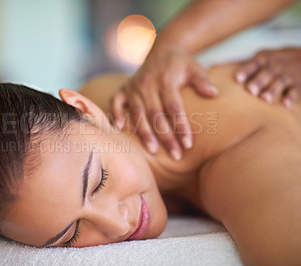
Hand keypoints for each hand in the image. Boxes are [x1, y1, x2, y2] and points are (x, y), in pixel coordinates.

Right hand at [110, 43, 218, 159]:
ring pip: (138, 113)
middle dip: (166, 137)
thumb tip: (214, 94)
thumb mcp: (195, 68)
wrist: (163, 49)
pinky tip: (120, 128)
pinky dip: (116, 114)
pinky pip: (115, 102)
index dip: (181, 126)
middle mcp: (148, 84)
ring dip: (144, 133)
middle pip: (156, 114)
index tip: (188, 145)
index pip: (174, 107)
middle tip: (175, 156)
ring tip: (153, 151)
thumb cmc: (181, 63)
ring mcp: (133, 86)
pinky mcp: (123, 88)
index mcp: (166, 79)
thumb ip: (203, 81)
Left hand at [236, 48, 300, 107]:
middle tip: (250, 91)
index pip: (255, 63)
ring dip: (273, 90)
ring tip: (264, 99)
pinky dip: (291, 97)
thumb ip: (241, 63)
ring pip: (281, 81)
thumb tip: (214, 64)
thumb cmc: (274, 62)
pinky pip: (296, 90)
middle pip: (267, 72)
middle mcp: (276, 65)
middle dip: (259, 81)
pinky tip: (285, 105)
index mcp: (265, 58)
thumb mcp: (261, 57)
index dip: (246, 70)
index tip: (237, 79)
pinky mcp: (299, 84)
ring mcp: (288, 74)